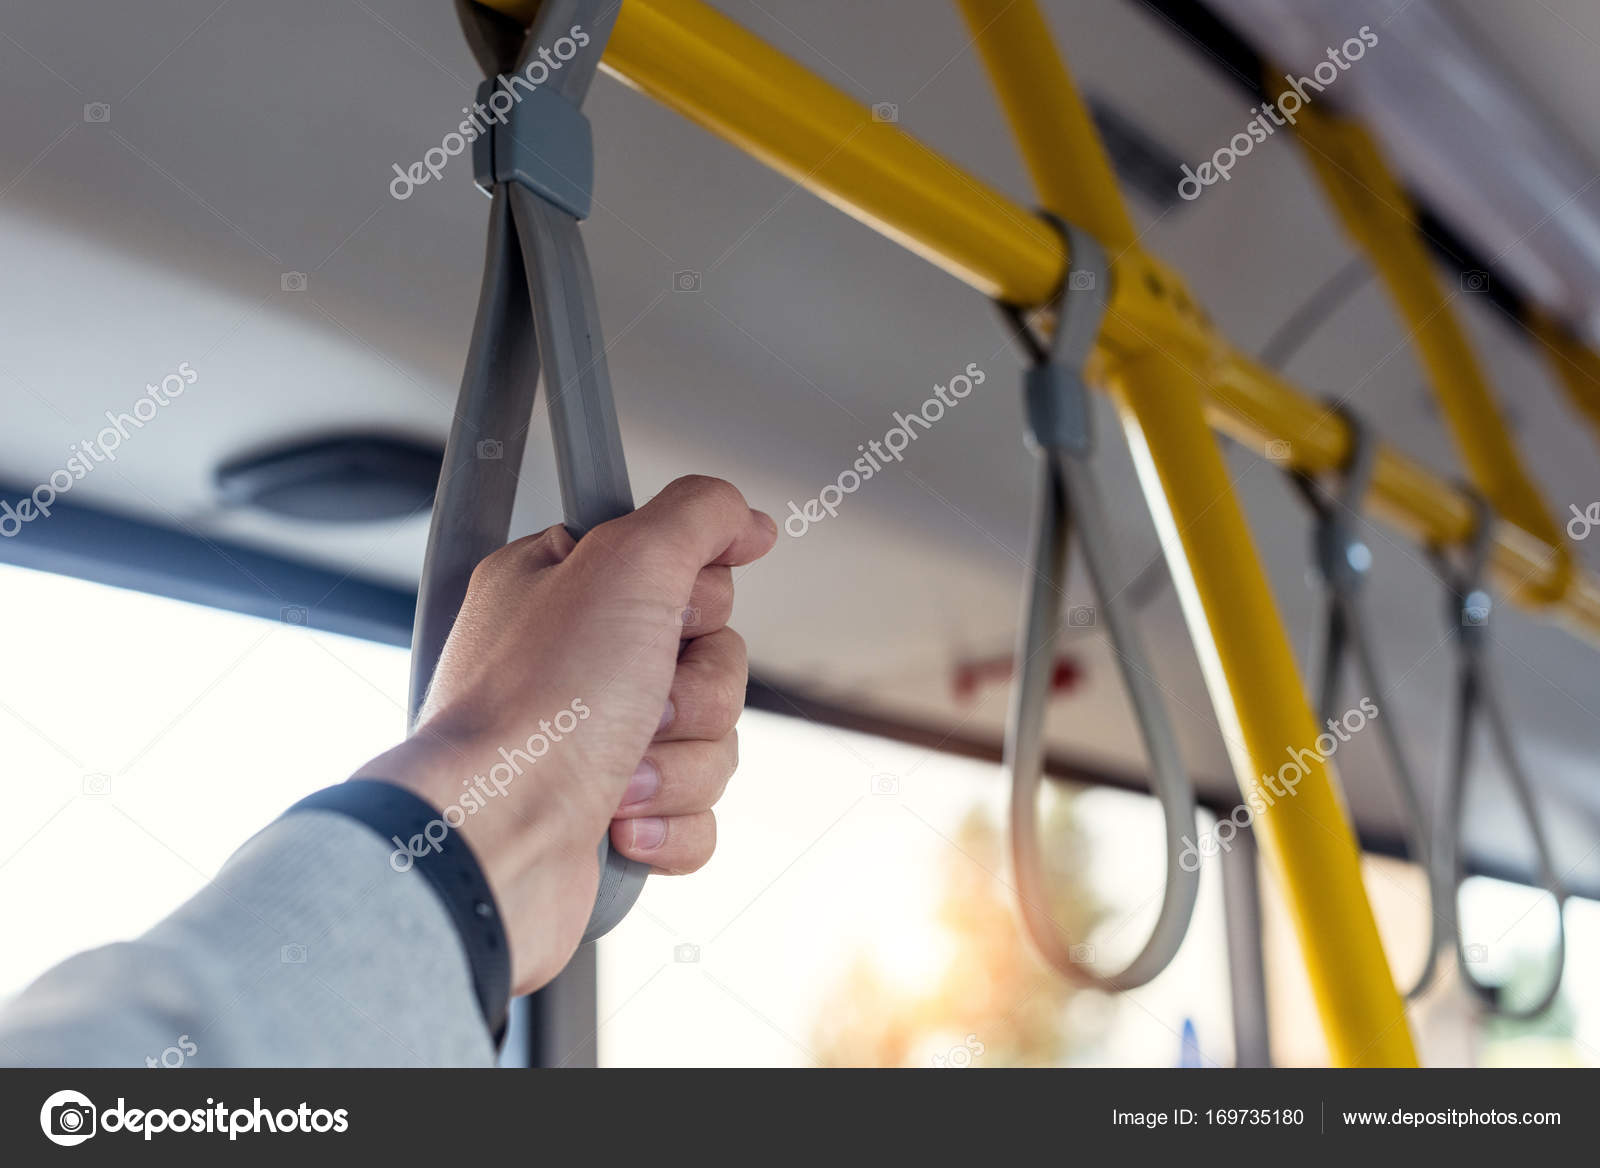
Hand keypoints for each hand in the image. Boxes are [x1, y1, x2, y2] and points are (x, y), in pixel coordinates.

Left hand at [357, 476, 776, 993]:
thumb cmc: (535, 713)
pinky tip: (619, 822)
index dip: (693, 596)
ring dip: (680, 763)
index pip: (678, 567)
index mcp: (560, 588)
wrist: (494, 844)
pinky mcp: (613, 817)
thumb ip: (695, 516)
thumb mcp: (625, 565)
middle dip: (694, 693)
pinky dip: (670, 822)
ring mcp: (593, 744)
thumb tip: (744, 518)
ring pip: (712, 740)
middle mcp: (574, 662)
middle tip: (641, 699)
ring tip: (619, 773)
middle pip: (712, 658)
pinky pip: (698, 813)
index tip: (673, 612)